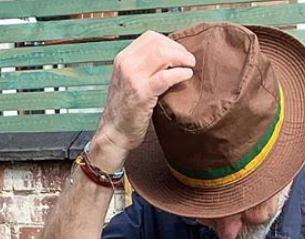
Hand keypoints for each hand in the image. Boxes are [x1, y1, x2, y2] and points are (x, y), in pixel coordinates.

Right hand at [91, 31, 195, 170]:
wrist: (114, 134)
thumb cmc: (125, 111)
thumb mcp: (129, 82)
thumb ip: (143, 69)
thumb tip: (169, 60)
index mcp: (123, 58)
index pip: (150, 37)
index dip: (170, 42)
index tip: (180, 53)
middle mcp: (126, 64)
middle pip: (158, 44)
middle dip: (178, 49)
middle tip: (189, 60)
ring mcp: (132, 78)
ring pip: (162, 55)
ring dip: (181, 58)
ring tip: (190, 66)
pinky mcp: (141, 94)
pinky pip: (165, 77)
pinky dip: (179, 73)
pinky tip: (187, 76)